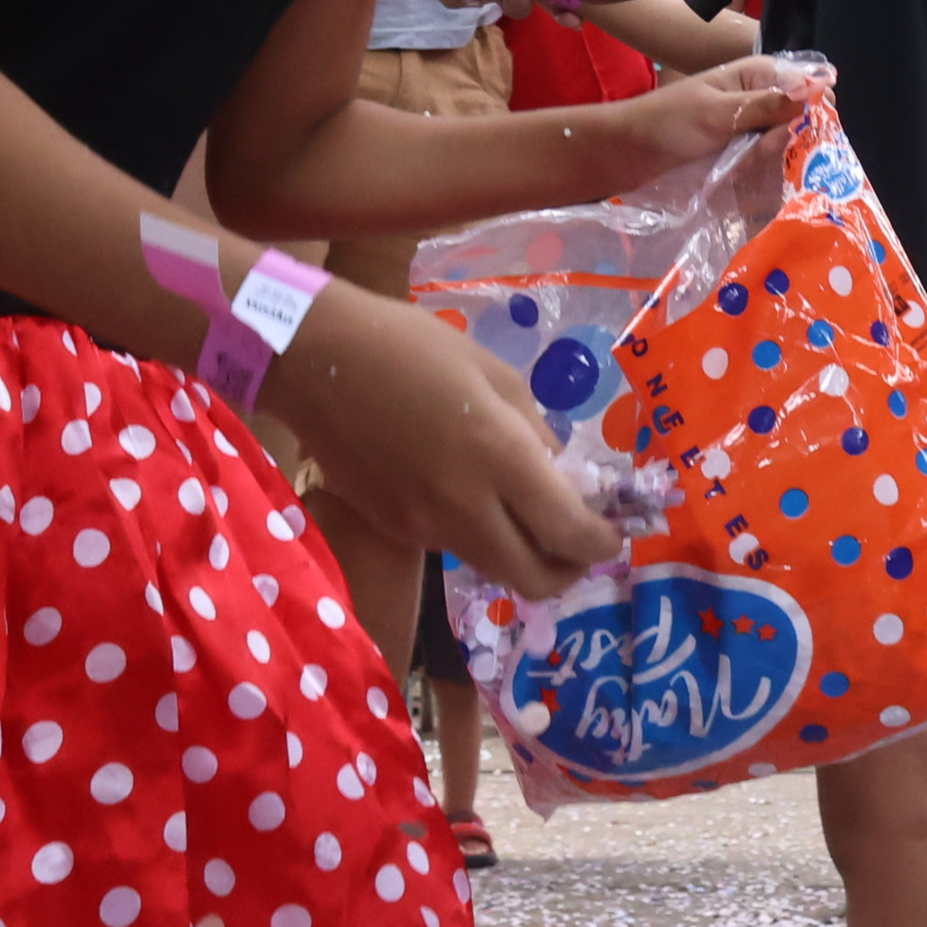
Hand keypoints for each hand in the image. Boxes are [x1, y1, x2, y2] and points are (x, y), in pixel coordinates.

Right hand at [261, 289, 627, 594]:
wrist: (314, 360)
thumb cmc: (412, 347)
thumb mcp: (495, 375)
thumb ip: (534, 433)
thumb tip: (558, 474)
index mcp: (500, 459)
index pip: (570, 533)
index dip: (602, 542)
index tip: (612, 530)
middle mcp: (466, 507)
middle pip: (534, 579)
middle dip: (568, 568)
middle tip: (576, 539)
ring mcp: (425, 526)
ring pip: (493, 566)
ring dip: (521, 551)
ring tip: (523, 508)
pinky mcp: (396, 528)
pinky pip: (453, 546)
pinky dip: (477, 533)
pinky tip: (467, 491)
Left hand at [558, 62, 798, 190]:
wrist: (625, 153)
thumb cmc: (667, 125)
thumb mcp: (718, 114)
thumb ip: (765, 106)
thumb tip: (813, 92)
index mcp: (752, 76)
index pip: (802, 84)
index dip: (812, 108)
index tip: (808, 133)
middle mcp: (754, 98)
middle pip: (795, 118)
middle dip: (787, 139)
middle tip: (760, 154)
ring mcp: (744, 127)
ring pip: (780, 143)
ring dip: (770, 159)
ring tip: (745, 167)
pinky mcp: (734, 153)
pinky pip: (761, 161)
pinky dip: (759, 171)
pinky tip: (748, 180)